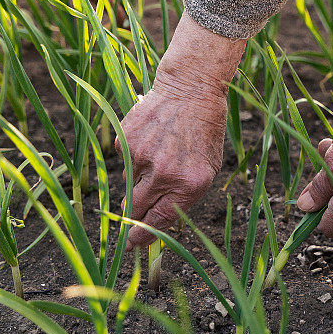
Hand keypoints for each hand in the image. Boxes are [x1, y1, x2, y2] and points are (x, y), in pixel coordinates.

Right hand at [117, 13, 245, 248]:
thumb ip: (184, 197)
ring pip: (129, 182)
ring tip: (158, 155)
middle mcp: (164, 173)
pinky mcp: (125, 139)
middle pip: (135, 209)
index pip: (158, 222)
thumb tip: (156, 224)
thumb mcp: (208, 167)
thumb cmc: (204, 130)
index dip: (143, 237)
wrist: (191, 88)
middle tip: (128, 225)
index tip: (133, 245)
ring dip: (139, 177)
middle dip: (131, 219)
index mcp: (190, 184)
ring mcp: (142, 155)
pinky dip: (134, 154)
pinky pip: (125, 159)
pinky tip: (151, 138)